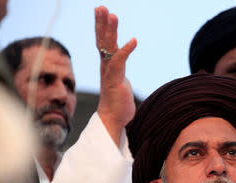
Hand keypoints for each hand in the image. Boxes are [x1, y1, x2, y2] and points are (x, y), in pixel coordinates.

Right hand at [95, 6, 136, 144]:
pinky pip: (120, 62)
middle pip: (102, 41)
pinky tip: (134, 41)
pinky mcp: (115, 81)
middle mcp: (105, 67)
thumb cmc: (118, 103)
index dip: (102, 27)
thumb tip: (121, 71)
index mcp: (107, 66)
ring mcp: (109, 73)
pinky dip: (126, 50)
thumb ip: (120, 74)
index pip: (102, 42)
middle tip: (101, 7)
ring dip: (110, 31)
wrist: (113, 119)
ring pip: (108, 48)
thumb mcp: (120, 83)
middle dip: (102, 23)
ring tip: (113, 15)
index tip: (102, 12)